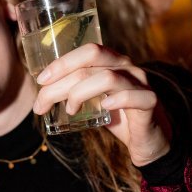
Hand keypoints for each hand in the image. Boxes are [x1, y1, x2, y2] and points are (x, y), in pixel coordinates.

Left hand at [34, 43, 170, 166]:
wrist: (148, 141)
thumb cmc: (118, 117)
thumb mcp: (93, 100)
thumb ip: (74, 91)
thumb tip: (43, 92)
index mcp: (113, 62)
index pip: (87, 51)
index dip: (62, 62)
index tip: (41, 80)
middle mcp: (128, 67)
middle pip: (93, 58)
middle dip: (62, 79)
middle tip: (43, 102)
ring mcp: (140, 83)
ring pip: (107, 77)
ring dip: (80, 93)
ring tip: (70, 110)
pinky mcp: (150, 103)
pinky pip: (134, 96)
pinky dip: (117, 100)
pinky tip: (104, 107)